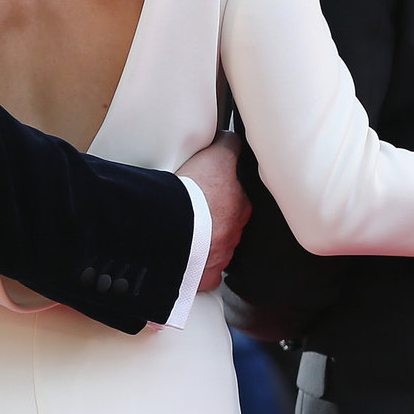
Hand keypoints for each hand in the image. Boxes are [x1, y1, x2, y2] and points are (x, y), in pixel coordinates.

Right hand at [177, 129, 247, 290]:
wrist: (172, 227)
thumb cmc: (193, 194)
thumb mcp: (216, 157)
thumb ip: (227, 147)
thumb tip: (234, 138)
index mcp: (240, 207)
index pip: (238, 199)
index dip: (224, 194)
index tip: (211, 194)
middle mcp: (235, 233)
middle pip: (228, 225)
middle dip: (216, 220)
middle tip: (196, 213)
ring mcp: (222, 256)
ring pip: (217, 248)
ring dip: (206, 242)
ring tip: (186, 234)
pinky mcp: (205, 276)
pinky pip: (205, 274)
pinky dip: (198, 268)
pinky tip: (187, 260)